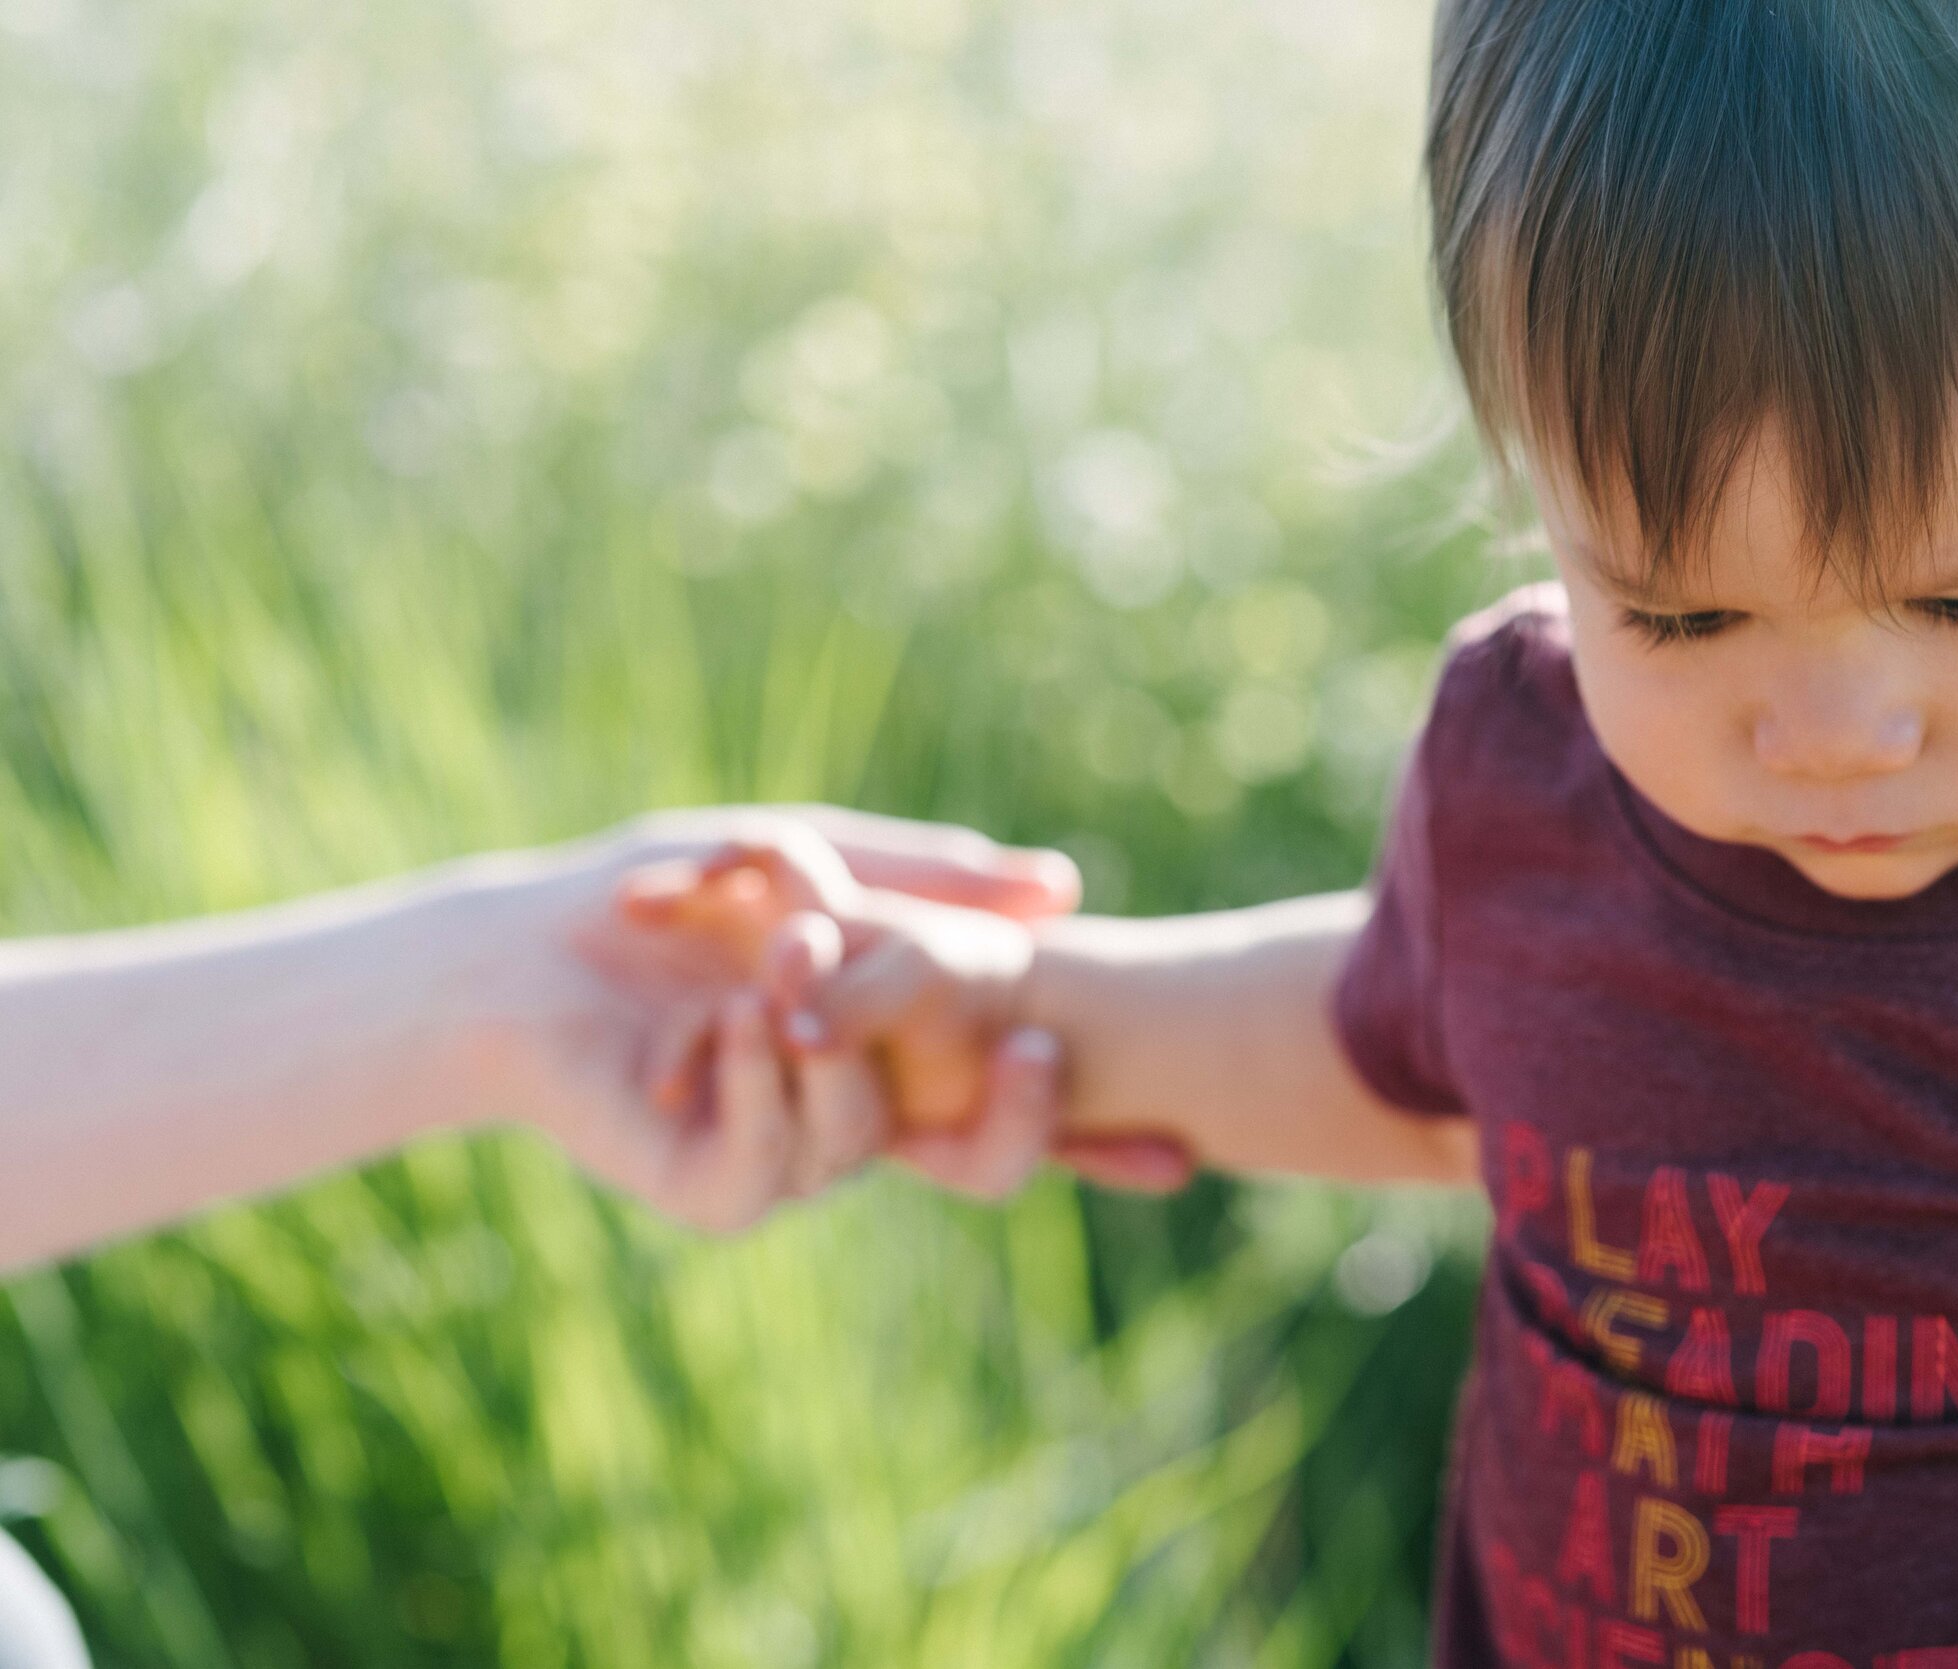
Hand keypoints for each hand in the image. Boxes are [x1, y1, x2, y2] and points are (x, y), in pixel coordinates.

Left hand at [451, 805, 1084, 1231]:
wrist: (514, 944)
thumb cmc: (661, 897)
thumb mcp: (811, 860)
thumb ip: (931, 878)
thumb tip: (1069, 882)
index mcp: (885, 1054)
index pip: (1008, 1105)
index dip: (1092, 1132)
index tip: (1183, 1153)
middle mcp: (847, 1116)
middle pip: (979, 1164)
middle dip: (1028, 1123)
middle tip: (1044, 1053)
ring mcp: (781, 1158)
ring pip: (867, 1145)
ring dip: (832, 1051)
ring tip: (771, 974)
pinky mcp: (707, 1188)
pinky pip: (773, 1167)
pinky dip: (758, 1089)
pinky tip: (726, 1029)